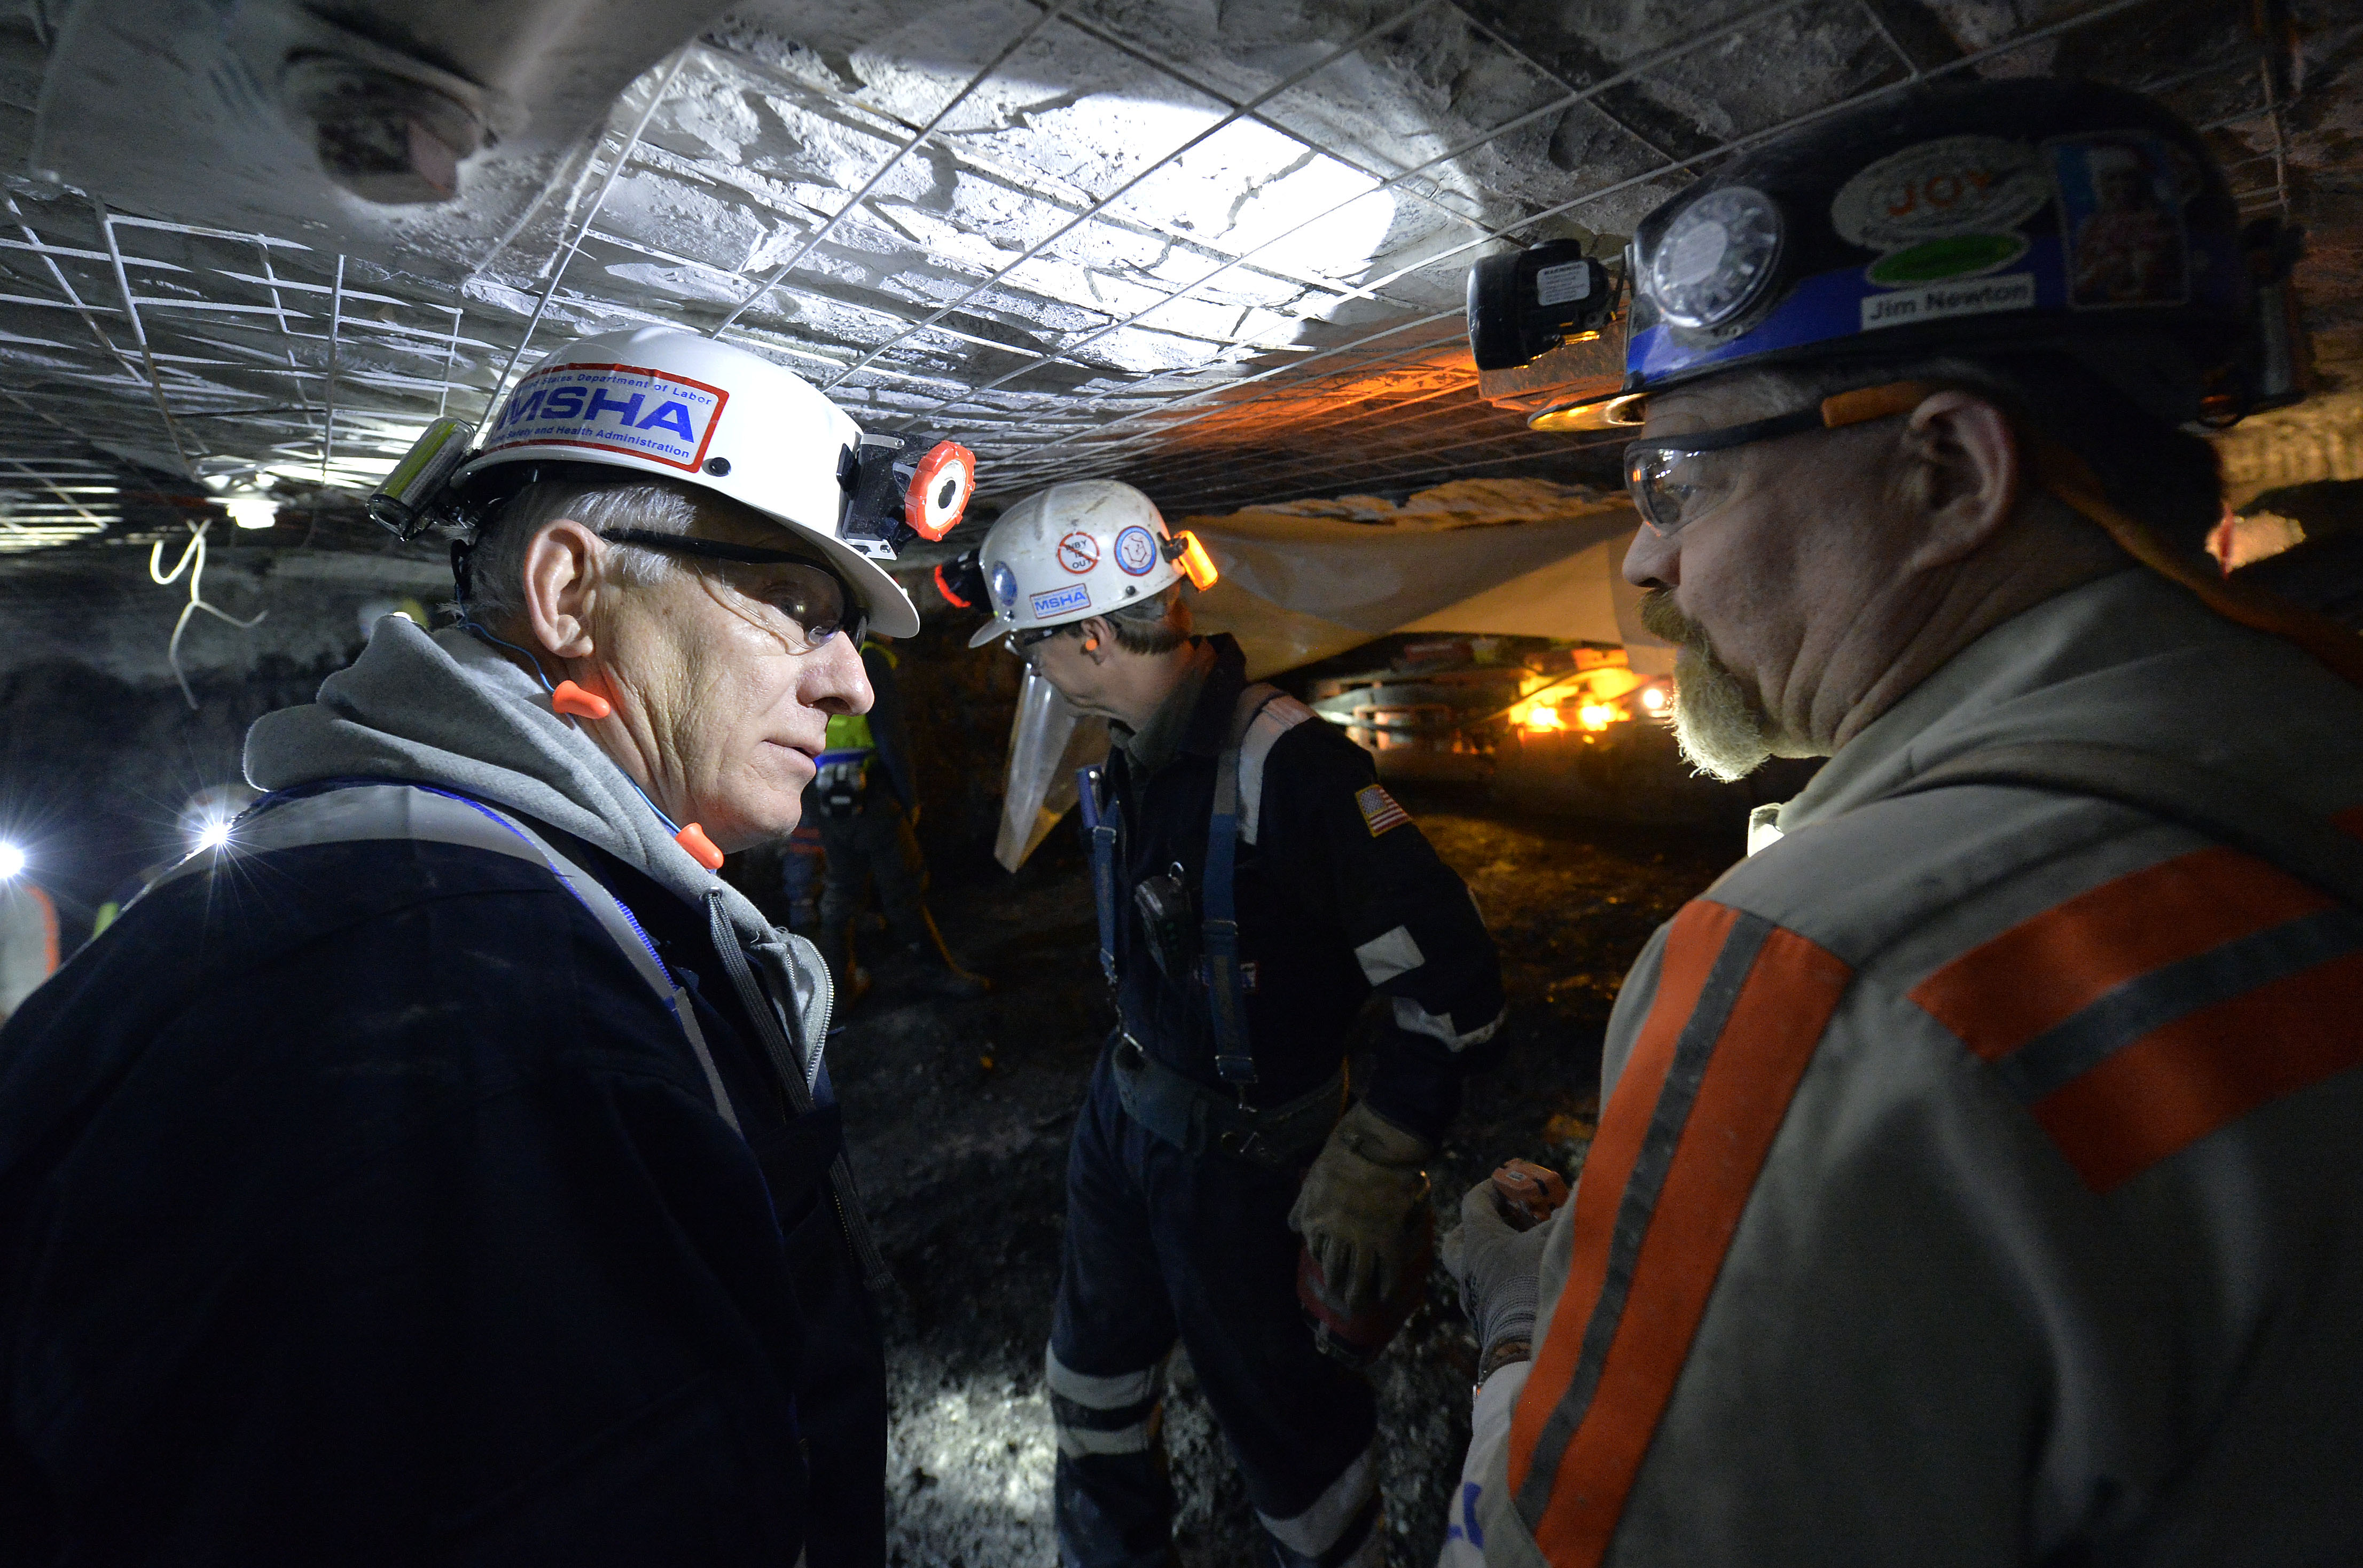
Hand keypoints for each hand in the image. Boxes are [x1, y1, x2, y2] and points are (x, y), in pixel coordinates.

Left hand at [1288, 1100, 1433, 1316]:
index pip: (1316, 1251)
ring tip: (1358, 1307)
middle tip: (1340, 1304)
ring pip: (1359, 1277)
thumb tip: (1291, 1228)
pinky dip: (1386, 1286)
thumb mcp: (1311, 1182)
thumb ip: (1300, 1207)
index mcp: (1315, 1222)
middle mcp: (1336, 1237)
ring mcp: (1363, 1239)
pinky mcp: (1388, 1237)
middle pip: (1335, 1271)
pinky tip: (1384, 1296)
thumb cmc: (1339, 1160)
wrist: (1374, 1148)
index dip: (1322, 1262)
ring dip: (1358, 1296)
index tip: (1328, 1270)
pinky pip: (1387, 1270)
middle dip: (1336, 1290)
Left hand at [1440, 1175, 1550, 1377]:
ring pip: (1469, 1268)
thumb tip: (1580, 1193)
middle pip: (1457, 1239)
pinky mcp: (1484, 1320)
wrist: (1525, 1344)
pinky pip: (1485, 1293)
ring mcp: (1473, 1295)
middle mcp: (1467, 1266)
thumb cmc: (1536, 1282)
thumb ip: (1565, 1216)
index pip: (1472, 1202)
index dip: (1490, 1188)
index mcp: (1478, 1239)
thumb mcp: (1553, 1241)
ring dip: (1490, 1257)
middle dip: (1474, 1227)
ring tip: (1519, 1254)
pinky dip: (1500, 1282)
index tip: (1509, 1183)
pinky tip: (1525, 1283)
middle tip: (1500, 1223)